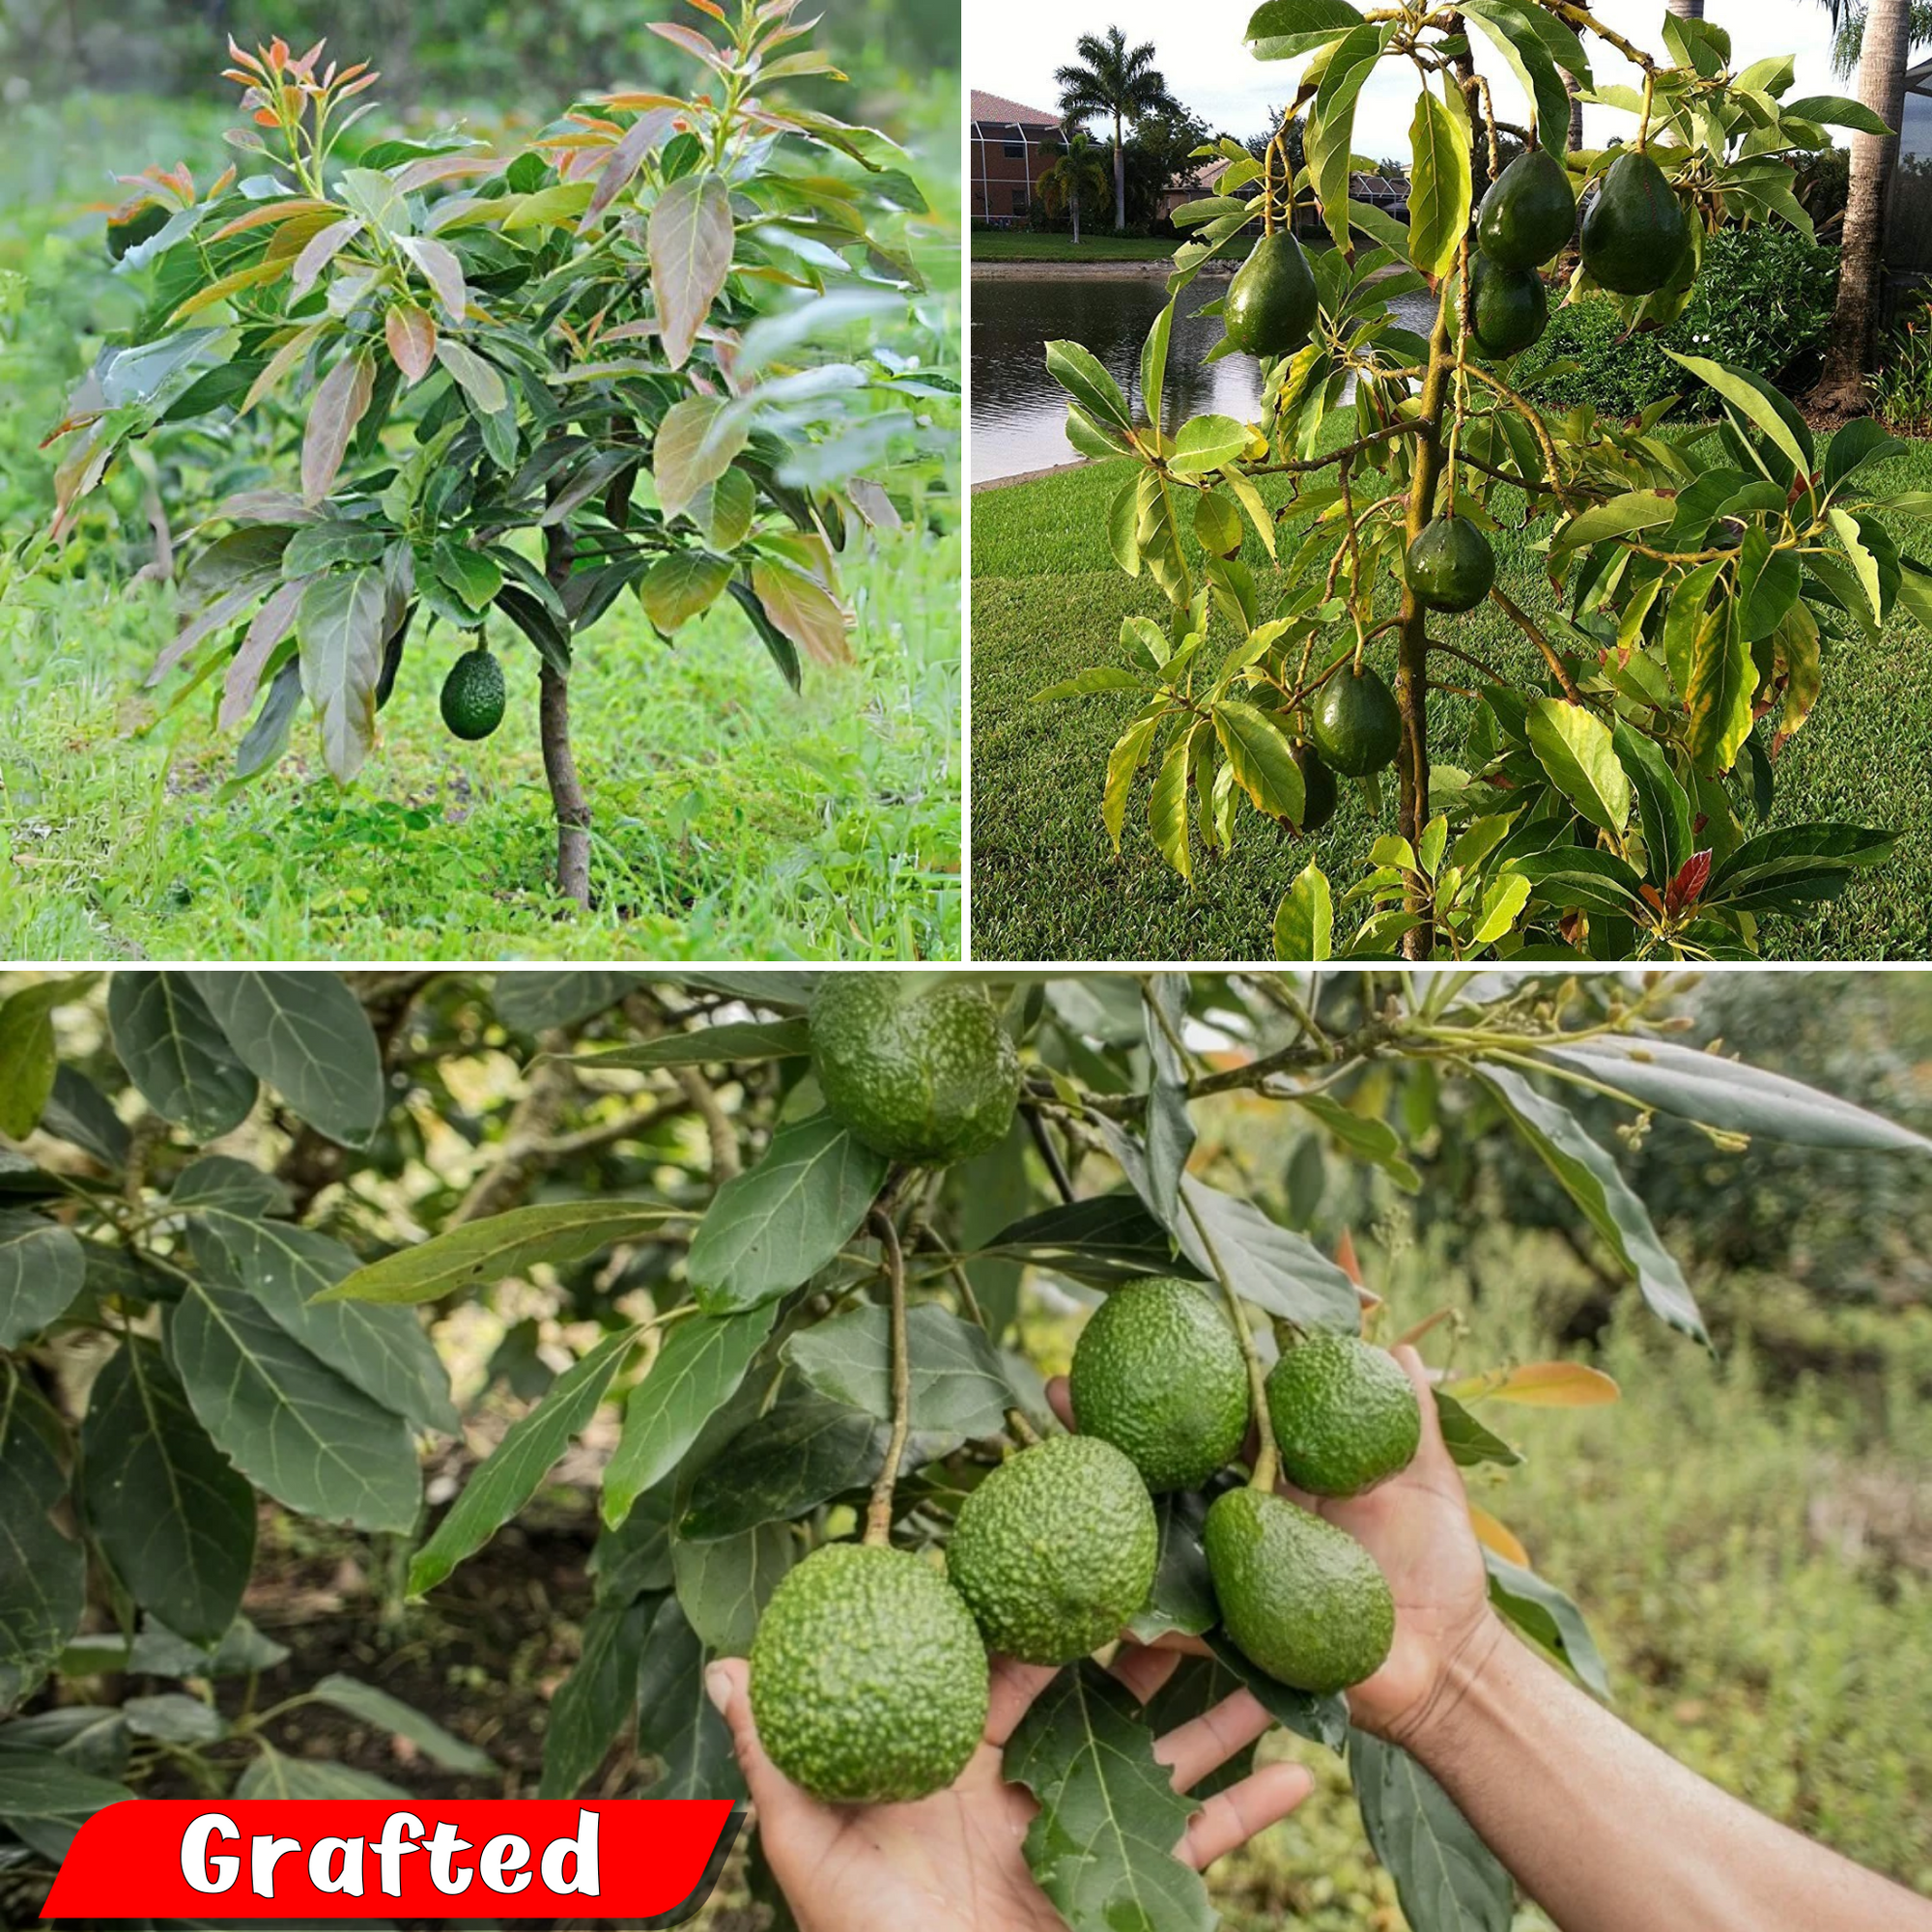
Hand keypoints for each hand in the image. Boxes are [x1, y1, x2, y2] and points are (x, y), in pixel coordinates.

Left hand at [705, 1639, 1312, 1931]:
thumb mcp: (813, 1852)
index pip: (1009, 1661)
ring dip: (1221, 1714)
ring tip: (1272, 1661)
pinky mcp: (1127, 1894)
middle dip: (1152, 1643)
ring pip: (1166, 1757)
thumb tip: (724, 1667)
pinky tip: (1302, 1773)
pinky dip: (1252, 1813)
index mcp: (961, 1758)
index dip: (1045, 1606)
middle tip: (1201, 1583)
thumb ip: (782, 1760)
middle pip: (1103, 1694)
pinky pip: (1199, 1847)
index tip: (1085, 1541)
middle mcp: (1027, 1784)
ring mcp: (1082, 1836)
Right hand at [1047, 1342, 1497, 1750]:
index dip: (1186, 1375)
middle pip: (1169, 1460)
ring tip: (1055, 1471)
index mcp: (1283, 1471)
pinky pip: (1182, 1626)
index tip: (1144, 1330)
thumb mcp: (1430, 1482)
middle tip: (1058, 1386)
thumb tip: (1404, 1346)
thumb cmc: (1440, 1568)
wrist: (1449, 1666)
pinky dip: (1143, 1618)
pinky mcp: (1235, 1634)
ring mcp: (1232, 1572)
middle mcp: (1244, 1513)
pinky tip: (1104, 1601)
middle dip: (1110, 1423)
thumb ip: (1413, 1418)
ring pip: (1158, 1531)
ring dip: (1107, 1503)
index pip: (1225, 1412)